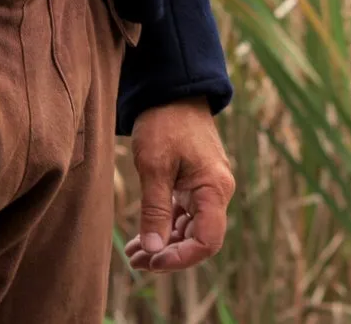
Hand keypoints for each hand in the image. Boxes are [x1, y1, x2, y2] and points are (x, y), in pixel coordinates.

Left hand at [124, 100, 234, 271]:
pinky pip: (183, 213)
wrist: (171, 88)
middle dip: (168, 254)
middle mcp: (216, 192)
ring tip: (134, 255)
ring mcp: (206, 187)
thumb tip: (152, 251)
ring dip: (164, 243)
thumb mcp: (154, 165)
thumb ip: (155, 209)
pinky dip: (165, 226)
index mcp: (214, 189)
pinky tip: (142, 237)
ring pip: (189, 228)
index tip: (152, 261)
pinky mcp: (194, 182)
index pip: (207, 242)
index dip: (181, 258)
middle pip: (198, 239)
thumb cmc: (164, 121)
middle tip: (136, 262)